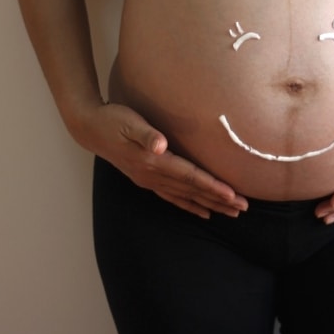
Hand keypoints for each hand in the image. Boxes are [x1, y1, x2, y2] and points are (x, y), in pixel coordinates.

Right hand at [70, 102, 247, 218]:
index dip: (212, 186)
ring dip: (209, 205)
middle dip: (219, 200)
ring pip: (186, 197)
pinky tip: (202, 211)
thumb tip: (159, 144)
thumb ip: (146, 134)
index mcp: (153, 162)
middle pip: (192, 191)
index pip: (190, 177)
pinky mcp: (147, 180)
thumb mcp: (129, 122)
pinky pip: (173, 198)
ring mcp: (149, 181)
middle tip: (243, 208)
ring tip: (231, 213)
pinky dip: (190, 205)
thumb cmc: (112, 120)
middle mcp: (153, 176)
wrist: (90, 128)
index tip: (232, 194)